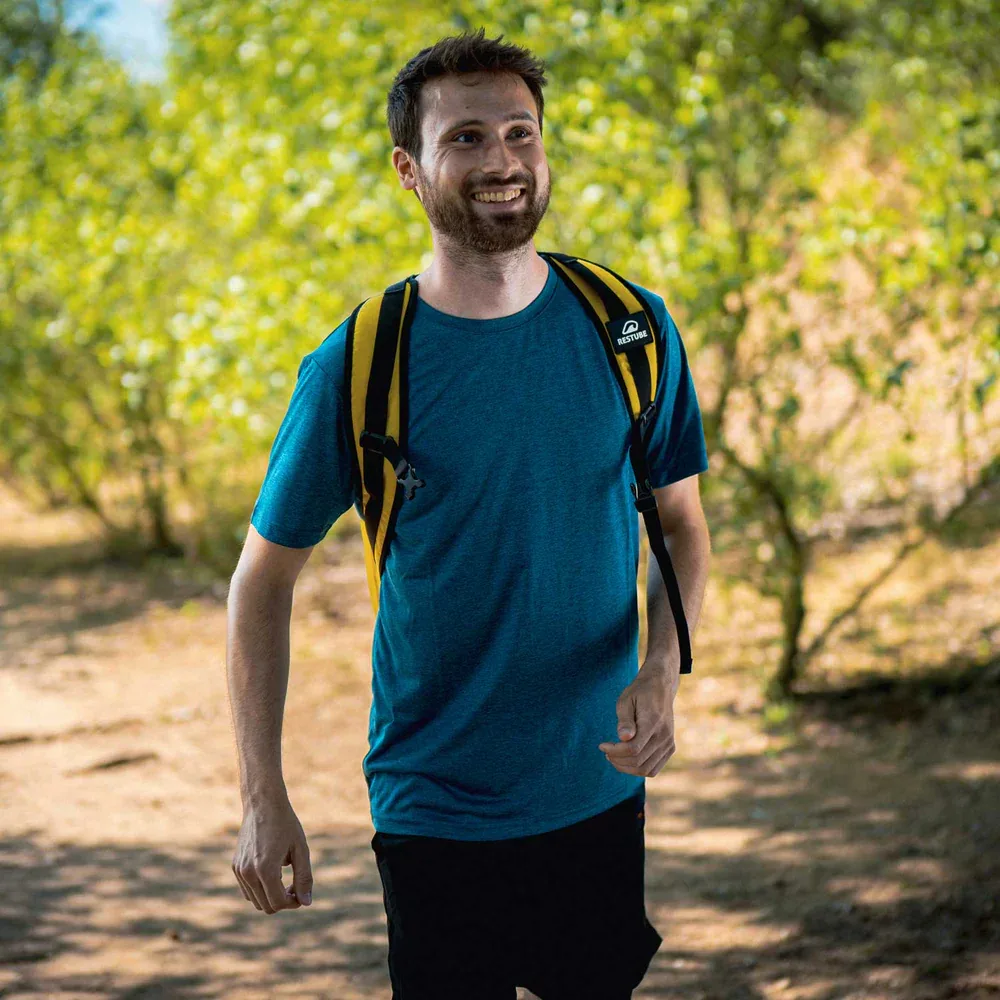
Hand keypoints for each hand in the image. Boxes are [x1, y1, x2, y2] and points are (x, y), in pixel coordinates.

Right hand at [232, 794, 312, 913]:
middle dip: (282, 901)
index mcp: (265, 869)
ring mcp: (239, 870)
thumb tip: (306, 903)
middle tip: (295, 886)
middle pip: (266, 906)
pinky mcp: (235, 866)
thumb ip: (304, 877)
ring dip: (271, 896)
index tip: (302, 892)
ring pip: (255, 900)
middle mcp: (248, 873)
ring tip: (285, 879)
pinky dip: (260, 888)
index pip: (278, 903)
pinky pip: (248, 889)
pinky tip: (273, 872)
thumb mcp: (301, 849)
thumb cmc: (285, 824)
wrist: (263, 804)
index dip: (293, 903)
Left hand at [598, 659, 677, 776]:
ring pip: (647, 769)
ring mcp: (669, 743)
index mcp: (653, 723)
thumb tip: (623, 738)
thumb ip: (624, 720)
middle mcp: (664, 736)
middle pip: (638, 762)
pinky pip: (654, 768)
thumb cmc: (639, 692)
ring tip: (614, 757)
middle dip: (618, 761)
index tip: (602, 745)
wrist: (660, 687)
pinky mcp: (670, 747)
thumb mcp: (626, 700)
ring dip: (627, 768)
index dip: (614, 751)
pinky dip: (639, 769)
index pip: (632, 749)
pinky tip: (627, 760)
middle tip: (606, 752)